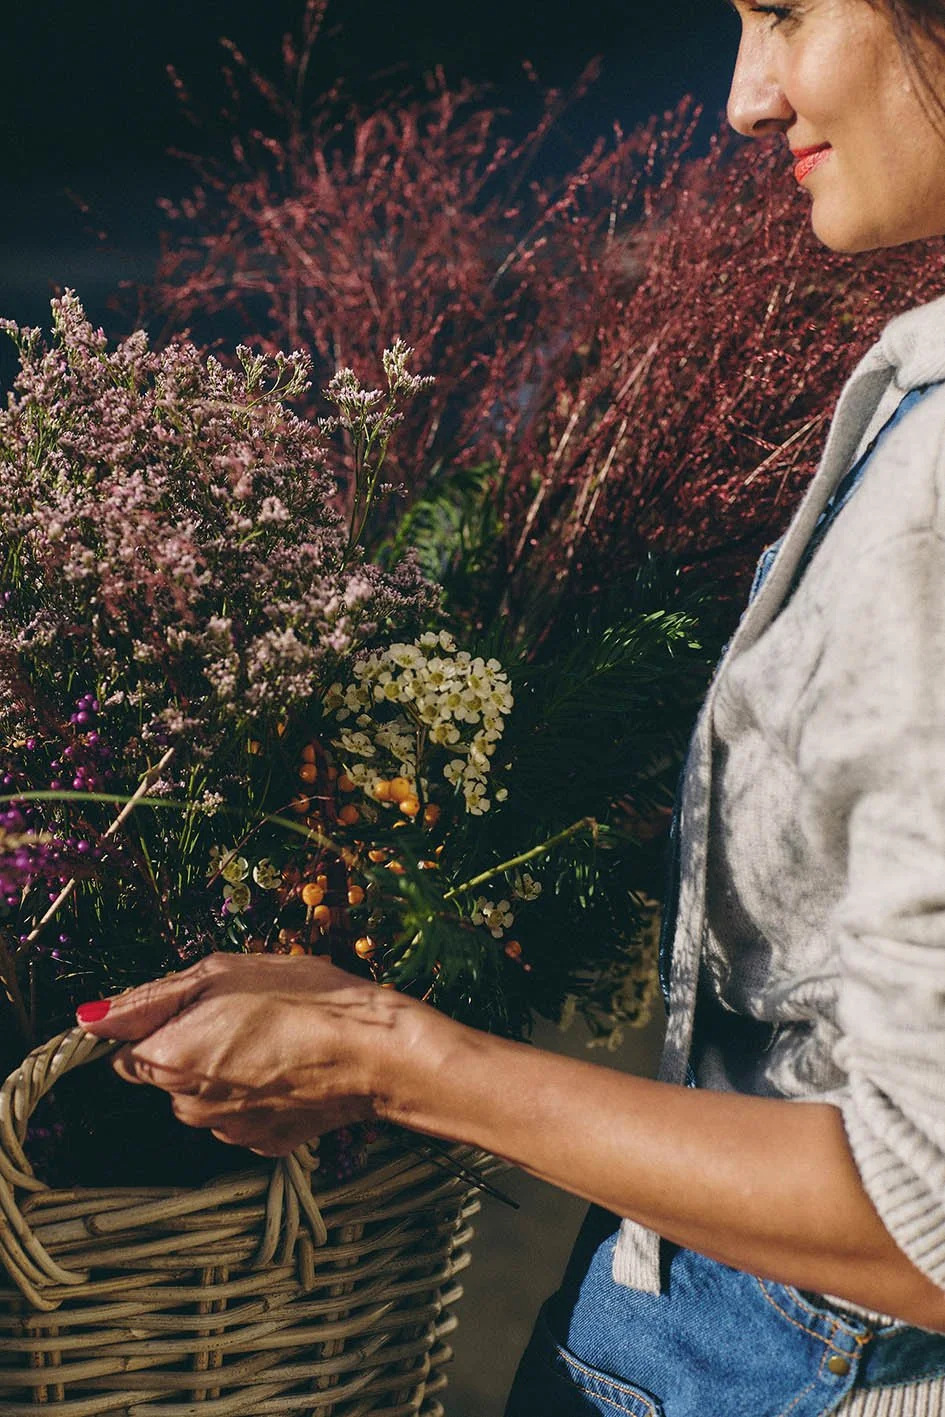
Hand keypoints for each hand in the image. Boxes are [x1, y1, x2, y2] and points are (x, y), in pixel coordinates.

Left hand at [75, 953, 420, 1155]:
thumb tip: (91, 1018)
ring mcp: (228, 1130)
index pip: (124, 1052)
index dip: (154, 1025)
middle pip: (165, 1075)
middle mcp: (187, 1104)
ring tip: (274, 1036)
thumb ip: (150, 999)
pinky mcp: (264, 1143)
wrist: (374, 1052)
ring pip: (204, 1096)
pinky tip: (290, 1066)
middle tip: (242, 1012)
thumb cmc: (302, 999)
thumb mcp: (222, 974)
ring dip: (224, 1070)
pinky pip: (243, 1114)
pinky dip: (257, 1093)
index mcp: (167, 1058)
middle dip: (191, 1046)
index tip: (191, 1007)